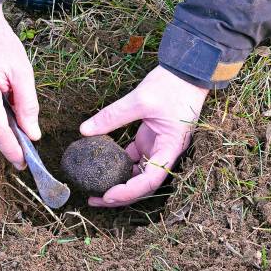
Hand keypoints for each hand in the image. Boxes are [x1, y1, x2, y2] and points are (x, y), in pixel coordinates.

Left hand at [80, 65, 207, 206]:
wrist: (186, 71)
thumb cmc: (172, 85)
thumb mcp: (140, 99)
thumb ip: (113, 115)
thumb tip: (84, 130)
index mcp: (170, 148)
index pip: (151, 179)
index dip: (129, 191)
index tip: (108, 194)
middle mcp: (165, 153)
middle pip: (143, 183)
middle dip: (120, 195)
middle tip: (95, 199)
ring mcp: (157, 147)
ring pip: (138, 173)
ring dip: (119, 182)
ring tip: (95, 188)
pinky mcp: (149, 139)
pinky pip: (133, 157)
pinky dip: (118, 163)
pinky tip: (101, 165)